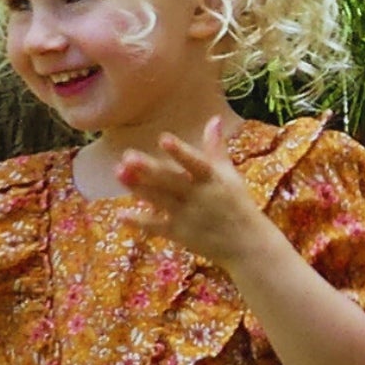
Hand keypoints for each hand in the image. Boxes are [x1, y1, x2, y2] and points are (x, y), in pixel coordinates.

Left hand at [118, 117, 261, 269]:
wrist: (246, 245)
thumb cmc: (237, 204)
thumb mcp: (229, 174)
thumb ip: (216, 148)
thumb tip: (214, 119)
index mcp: (212, 178)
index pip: (195, 162)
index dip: (179, 151)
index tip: (163, 138)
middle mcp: (198, 196)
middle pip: (171, 181)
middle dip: (149, 170)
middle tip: (127, 157)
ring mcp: (187, 216)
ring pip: (159, 200)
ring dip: (139, 188)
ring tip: (118, 173)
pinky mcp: (180, 233)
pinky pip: (156, 227)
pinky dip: (139, 222)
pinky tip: (120, 214)